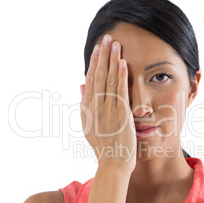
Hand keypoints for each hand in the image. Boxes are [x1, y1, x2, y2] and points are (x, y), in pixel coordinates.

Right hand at [80, 35, 135, 171]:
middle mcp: (94, 107)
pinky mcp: (120, 114)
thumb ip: (84, 104)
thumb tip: (81, 85)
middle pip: (97, 75)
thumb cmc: (103, 148)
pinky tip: (122, 62)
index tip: (97, 50)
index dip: (93, 63)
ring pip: (107, 79)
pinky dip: (120, 75)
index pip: (89, 80)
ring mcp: (106, 109)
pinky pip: (119, 90)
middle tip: (106, 38)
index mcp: (86, 109)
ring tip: (114, 43)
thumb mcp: (88, 126)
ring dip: (111, 60)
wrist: (112, 164)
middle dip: (102, 55)